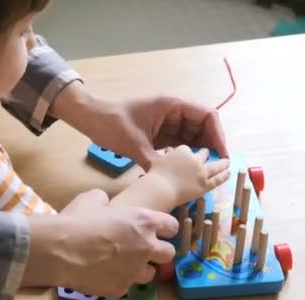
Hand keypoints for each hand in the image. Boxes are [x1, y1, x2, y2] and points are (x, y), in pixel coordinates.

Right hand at [23, 189, 177, 297]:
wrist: (58, 249)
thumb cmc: (76, 220)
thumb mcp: (92, 199)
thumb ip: (107, 202)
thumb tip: (105, 204)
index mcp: (144, 221)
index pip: (171, 226)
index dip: (163, 228)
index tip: (153, 230)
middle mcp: (146, 247)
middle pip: (168, 253)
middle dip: (157, 251)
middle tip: (140, 249)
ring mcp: (135, 271)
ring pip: (150, 274)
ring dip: (139, 268)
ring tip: (121, 265)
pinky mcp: (121, 288)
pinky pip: (125, 285)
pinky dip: (117, 280)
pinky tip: (101, 274)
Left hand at [50, 82, 228, 169]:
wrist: (89, 118)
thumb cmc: (111, 123)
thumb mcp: (135, 144)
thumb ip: (156, 162)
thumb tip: (170, 182)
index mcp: (172, 104)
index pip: (207, 115)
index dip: (218, 135)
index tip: (222, 155)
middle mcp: (172, 110)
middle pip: (202, 126)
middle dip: (209, 146)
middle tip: (213, 168)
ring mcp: (165, 120)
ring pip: (190, 136)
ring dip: (196, 151)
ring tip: (200, 171)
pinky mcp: (157, 131)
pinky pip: (176, 142)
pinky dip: (182, 154)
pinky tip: (183, 169)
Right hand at [149, 146, 229, 205]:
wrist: (160, 189)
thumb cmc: (154, 175)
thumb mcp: (155, 160)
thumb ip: (163, 155)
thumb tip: (168, 151)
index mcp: (182, 152)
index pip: (186, 149)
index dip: (186, 152)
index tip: (186, 155)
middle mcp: (194, 160)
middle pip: (203, 154)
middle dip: (206, 154)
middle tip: (208, 154)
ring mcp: (202, 172)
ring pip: (216, 166)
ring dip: (222, 163)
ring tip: (227, 162)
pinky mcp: (205, 185)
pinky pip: (218, 179)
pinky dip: (224, 176)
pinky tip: (229, 173)